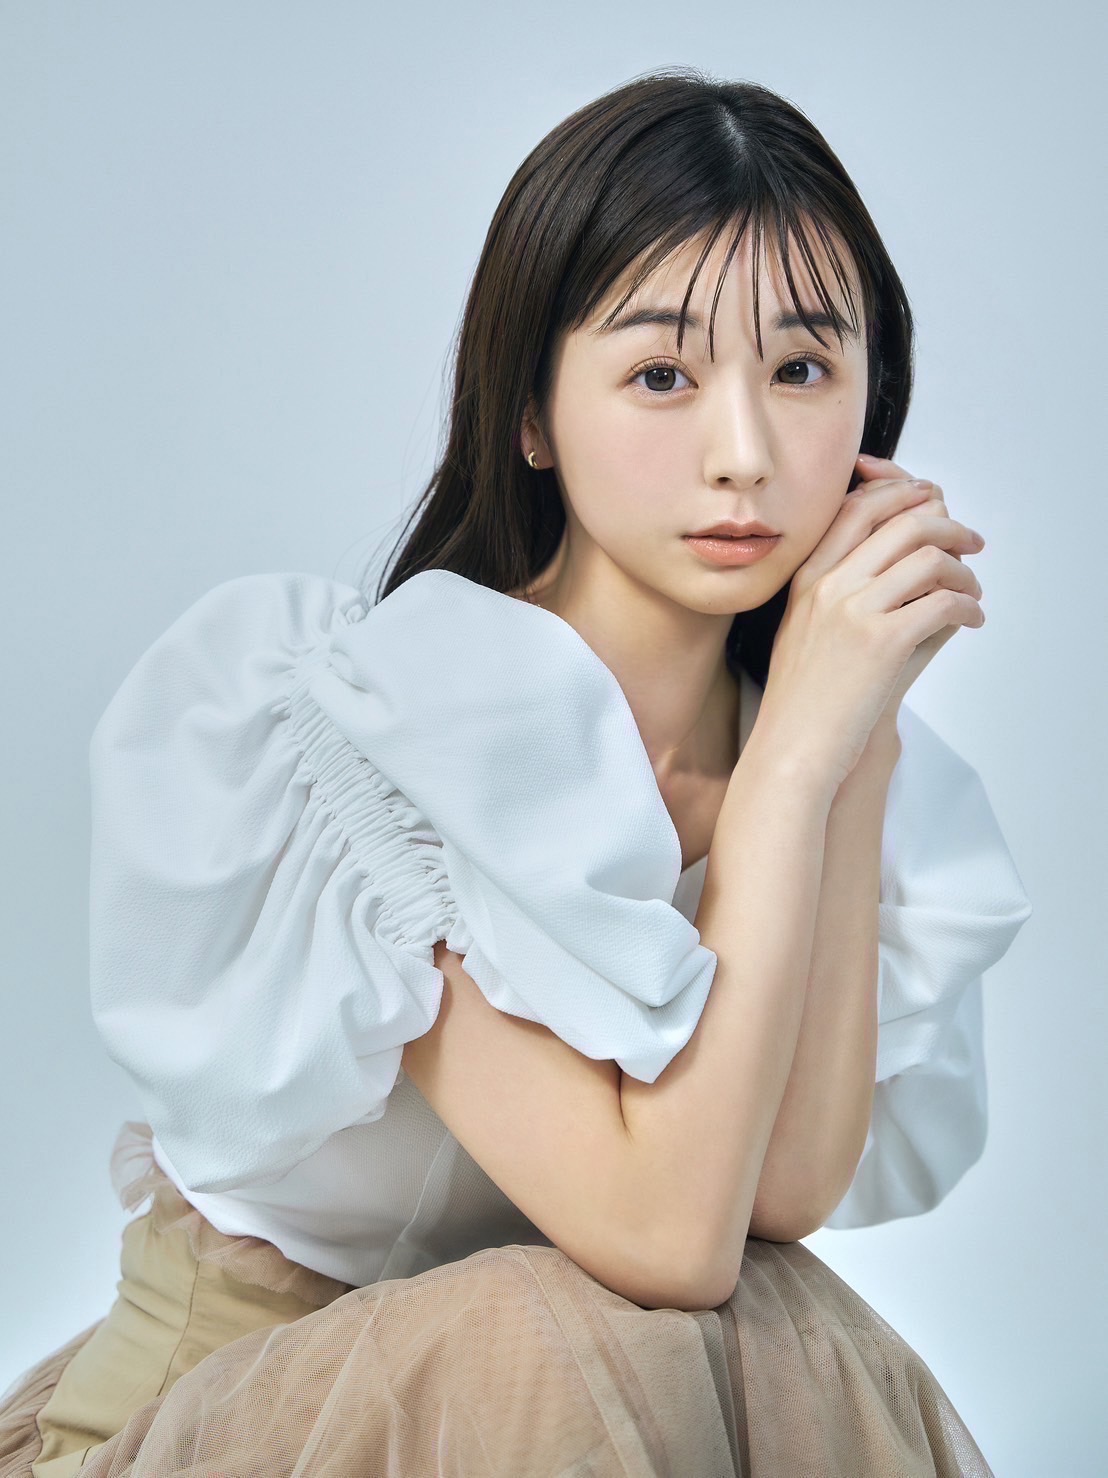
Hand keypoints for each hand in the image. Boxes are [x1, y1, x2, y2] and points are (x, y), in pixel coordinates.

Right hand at [759, 453, 985, 790]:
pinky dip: (968, 606)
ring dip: (964, 570)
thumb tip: (909, 558)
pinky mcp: (882, 642)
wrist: (792, 747)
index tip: (932, 500)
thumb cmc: (803, 699)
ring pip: (929, 557)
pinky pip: (943, 603)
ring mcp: (853, 611)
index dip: (902, 492)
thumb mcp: (805, 630)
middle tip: (971, 542)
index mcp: (806, 578)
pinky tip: (971, 620)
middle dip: (949, 525)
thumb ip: (845, 590)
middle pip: (902, 523)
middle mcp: (828, 586)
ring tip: (972, 592)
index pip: (858, 507)